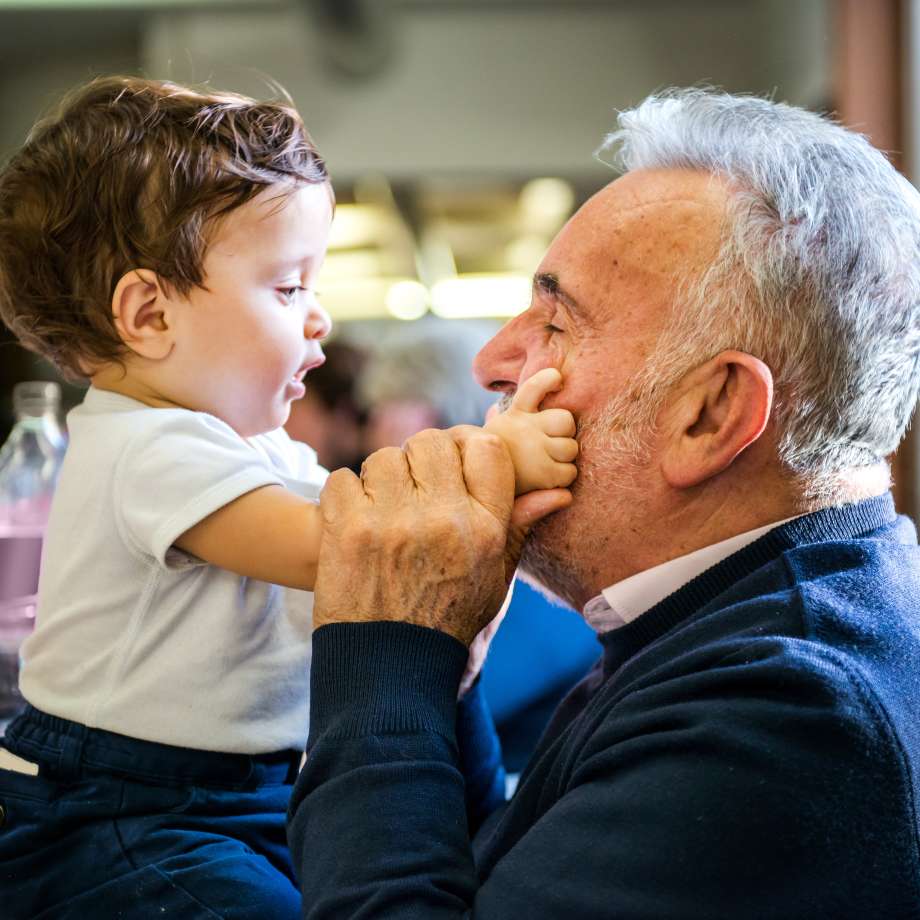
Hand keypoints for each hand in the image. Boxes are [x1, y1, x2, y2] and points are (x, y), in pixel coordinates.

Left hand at [313, 426, 570, 645]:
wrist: (390, 666)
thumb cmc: (448, 618)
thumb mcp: (494, 578)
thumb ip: (518, 527)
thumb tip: (557, 492)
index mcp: (486, 529)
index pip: (487, 447)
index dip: (467, 447)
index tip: (455, 463)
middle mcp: (443, 519)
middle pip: (431, 442)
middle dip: (422, 459)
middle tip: (415, 487)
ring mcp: (392, 522)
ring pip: (384, 457)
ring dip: (382, 478)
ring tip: (384, 509)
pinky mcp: (347, 530)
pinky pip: (342, 479)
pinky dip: (346, 497)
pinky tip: (356, 523)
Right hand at [484, 367, 577, 494]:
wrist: (472, 496)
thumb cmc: (485, 469)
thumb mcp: (491, 440)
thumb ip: (501, 420)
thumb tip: (496, 406)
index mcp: (511, 416)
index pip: (533, 389)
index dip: (548, 380)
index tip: (558, 378)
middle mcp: (522, 427)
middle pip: (565, 418)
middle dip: (565, 433)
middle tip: (551, 445)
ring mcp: (533, 448)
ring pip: (571, 446)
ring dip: (565, 459)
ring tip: (546, 467)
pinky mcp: (542, 472)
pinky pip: (569, 471)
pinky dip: (564, 478)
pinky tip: (550, 482)